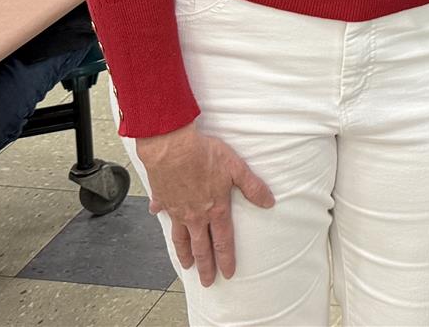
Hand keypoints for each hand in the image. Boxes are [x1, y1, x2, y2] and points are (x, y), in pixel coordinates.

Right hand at [137, 123, 274, 286]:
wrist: (172, 146)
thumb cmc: (204, 154)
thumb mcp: (236, 168)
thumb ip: (252, 187)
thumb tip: (269, 201)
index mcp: (214, 209)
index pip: (223, 241)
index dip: (226, 259)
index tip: (227, 274)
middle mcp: (195, 215)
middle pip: (201, 247)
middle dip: (205, 266)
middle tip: (206, 282)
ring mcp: (177, 209)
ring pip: (180, 238)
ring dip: (184, 253)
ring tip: (186, 265)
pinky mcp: (163, 198)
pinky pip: (162, 211)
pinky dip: (161, 214)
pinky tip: (158, 215)